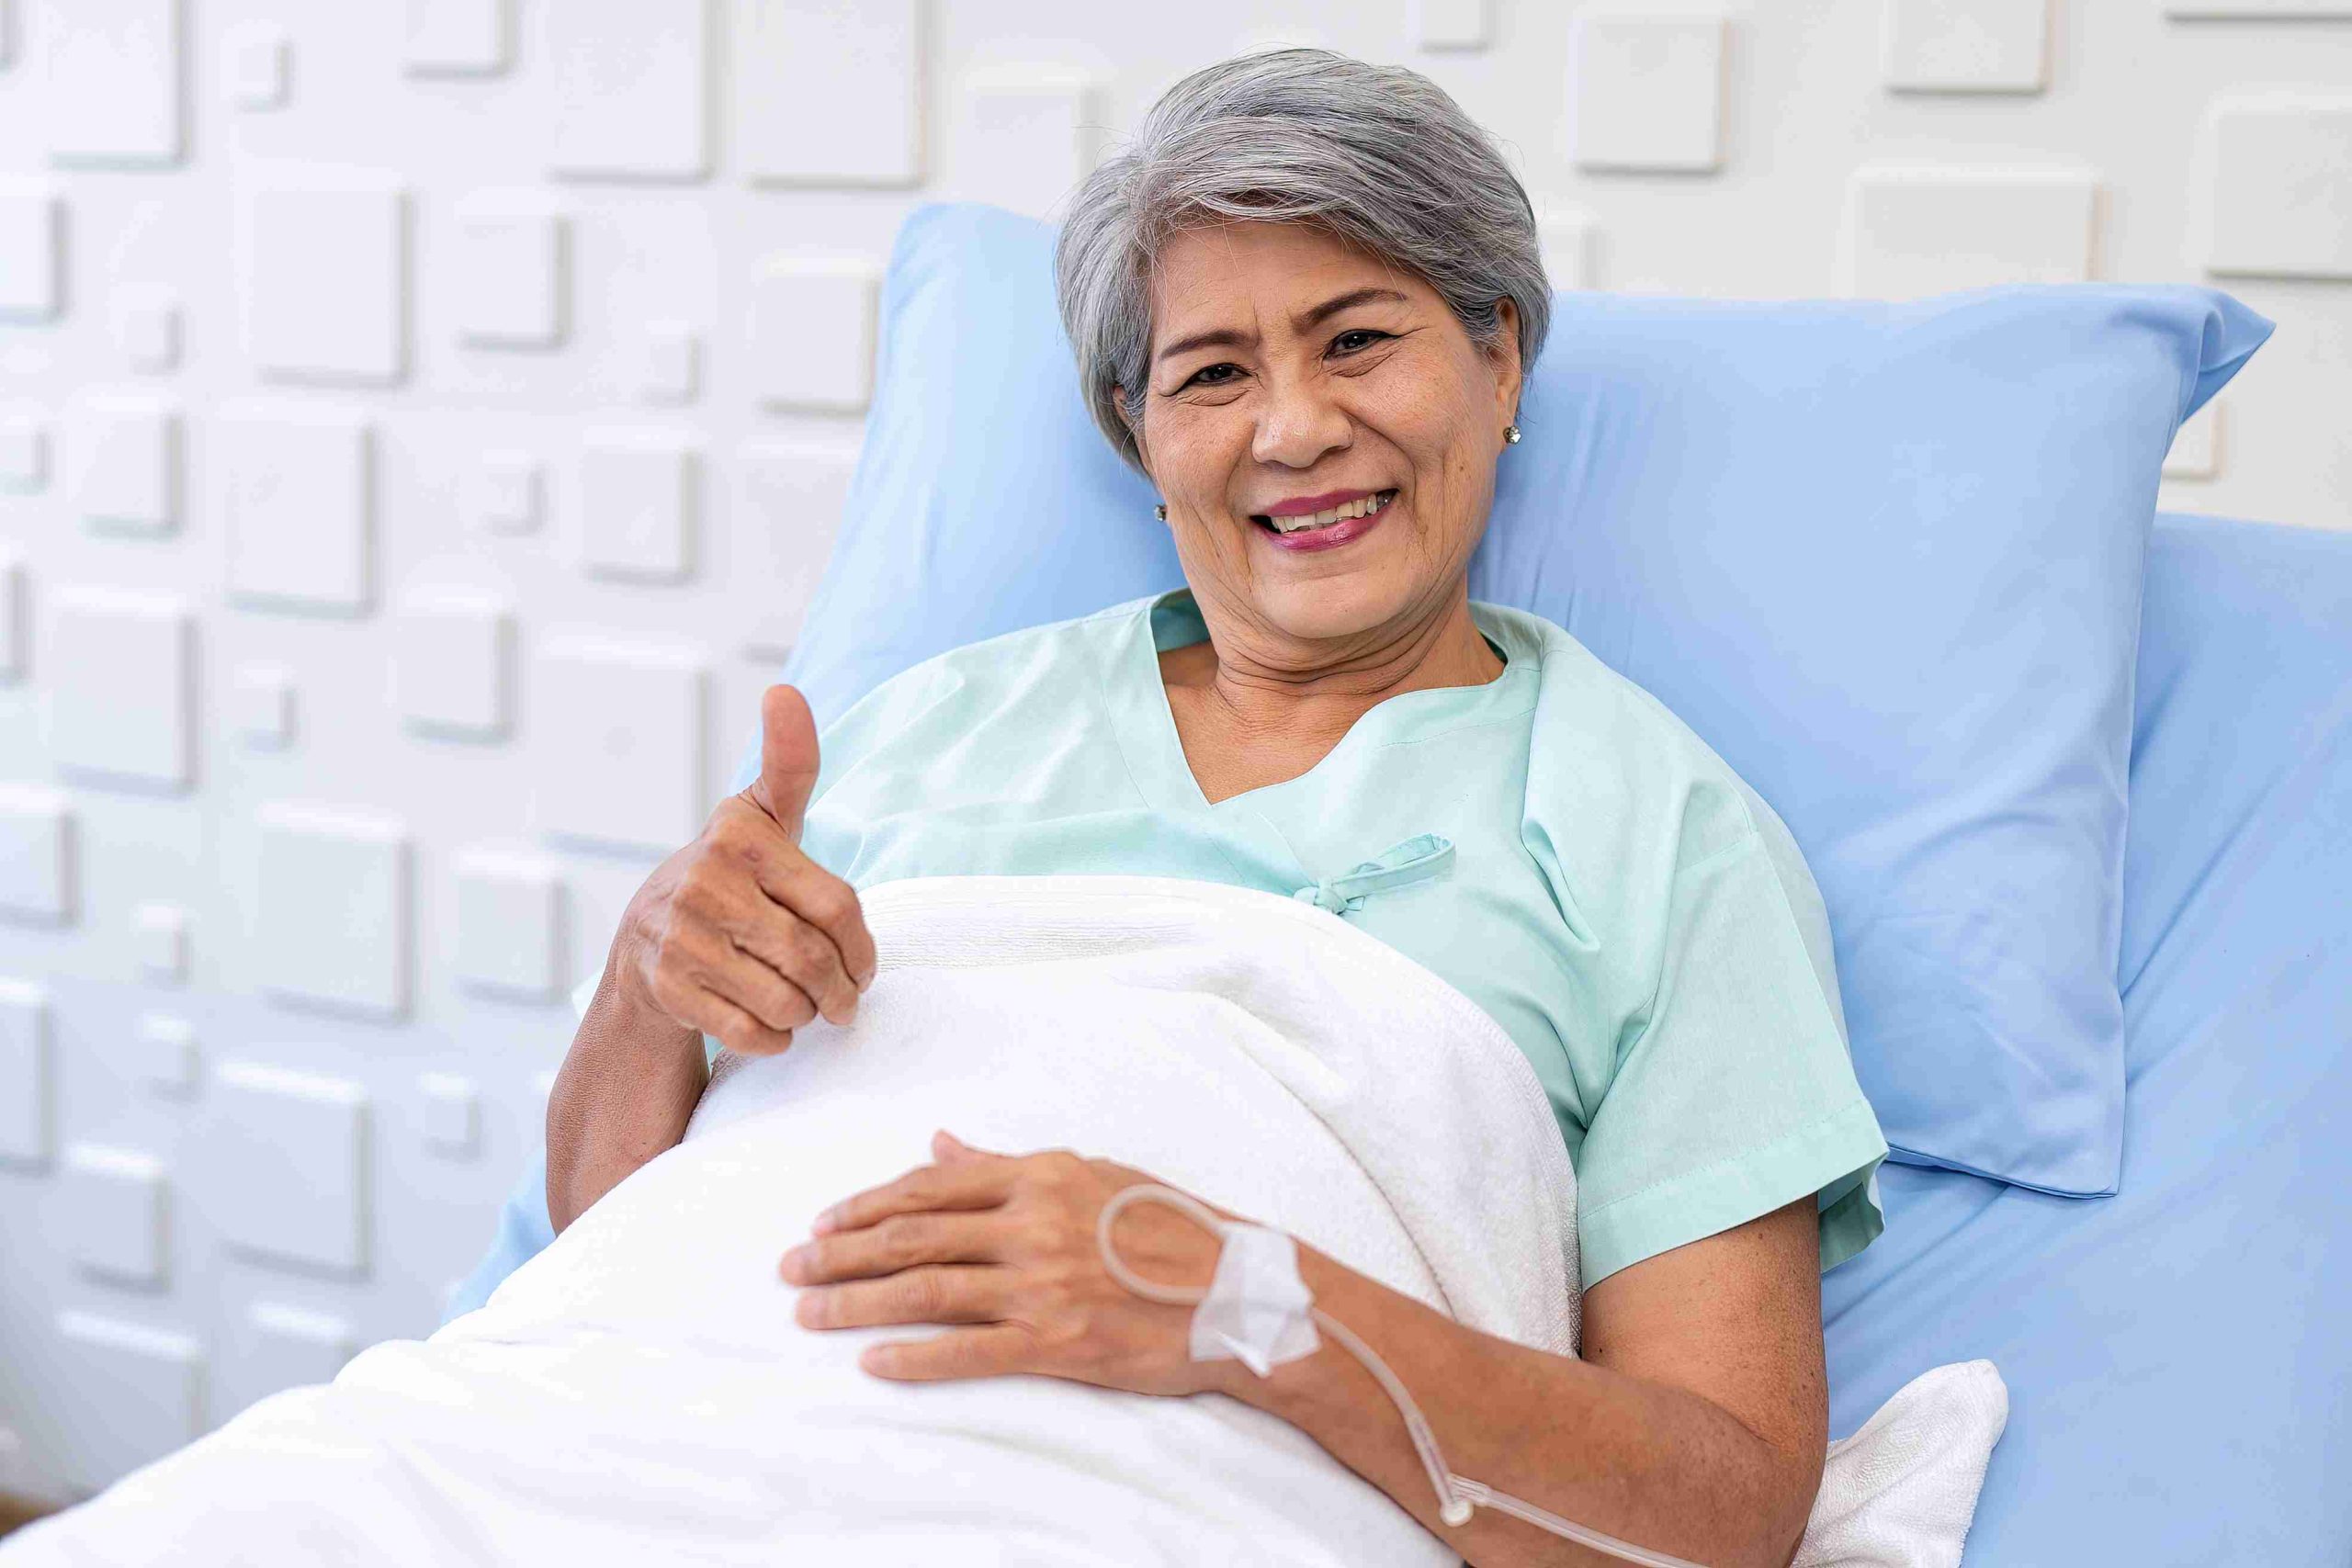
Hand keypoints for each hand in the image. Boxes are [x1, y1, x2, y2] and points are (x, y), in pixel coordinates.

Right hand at [612, 684, 877, 1057]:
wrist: (644, 947)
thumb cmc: (729, 878)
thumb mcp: (760, 817)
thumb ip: (789, 764)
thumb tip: (785, 689)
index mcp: (740, 837)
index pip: (837, 907)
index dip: (863, 948)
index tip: (865, 966)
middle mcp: (705, 881)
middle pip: (813, 960)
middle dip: (842, 992)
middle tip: (847, 1002)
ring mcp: (680, 937)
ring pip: (785, 1000)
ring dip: (807, 1015)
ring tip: (807, 1007)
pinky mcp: (667, 987)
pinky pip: (749, 1031)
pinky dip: (773, 1039)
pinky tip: (772, 1025)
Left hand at [781, 1130, 1241, 1396]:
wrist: (1238, 1290)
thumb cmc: (1168, 1227)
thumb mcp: (1090, 1175)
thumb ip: (1009, 1165)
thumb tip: (942, 1145)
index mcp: (1038, 1175)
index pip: (930, 1187)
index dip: (867, 1206)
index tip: (823, 1223)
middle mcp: (1032, 1224)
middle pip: (912, 1236)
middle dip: (841, 1255)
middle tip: (792, 1269)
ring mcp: (1042, 1283)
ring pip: (926, 1289)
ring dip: (857, 1303)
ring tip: (810, 1313)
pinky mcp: (1057, 1340)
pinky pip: (967, 1350)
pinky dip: (913, 1357)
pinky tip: (873, 1362)